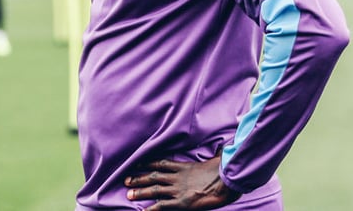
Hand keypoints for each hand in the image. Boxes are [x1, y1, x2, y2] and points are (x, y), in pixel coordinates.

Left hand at [125, 155, 239, 210]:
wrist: (226, 182)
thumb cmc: (223, 171)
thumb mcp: (215, 159)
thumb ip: (214, 153)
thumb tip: (221, 147)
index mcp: (184, 167)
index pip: (161, 163)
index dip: (148, 163)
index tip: (137, 164)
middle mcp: (178, 177)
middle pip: (153, 176)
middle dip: (139, 178)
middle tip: (126, 181)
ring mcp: (178, 190)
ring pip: (154, 189)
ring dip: (140, 192)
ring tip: (128, 194)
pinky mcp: (181, 202)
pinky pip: (162, 205)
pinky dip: (151, 209)